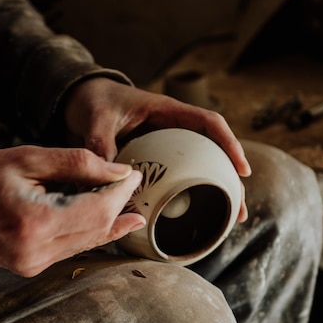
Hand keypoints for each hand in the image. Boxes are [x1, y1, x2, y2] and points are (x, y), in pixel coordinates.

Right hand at [0, 145, 144, 275]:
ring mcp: (31, 265)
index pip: (98, 210)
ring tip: (130, 207)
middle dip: (119, 208)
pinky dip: (87, 232)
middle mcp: (35, 252)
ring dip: (108, 222)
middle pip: (98, 231)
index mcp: (35, 222)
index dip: (121, 192)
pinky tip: (100, 219)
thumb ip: (79, 164)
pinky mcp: (28, 268)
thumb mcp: (29, 157)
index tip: (134, 175)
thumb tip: (120, 173)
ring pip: (87, 244)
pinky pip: (70, 250)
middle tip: (135, 187)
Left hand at [63, 78, 250, 220]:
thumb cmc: (94, 101)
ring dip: (213, 192)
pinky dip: (185, 195)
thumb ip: (101, 144)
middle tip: (238, 212)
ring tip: (225, 223)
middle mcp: (172, 127)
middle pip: (213, 151)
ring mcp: (166, 144)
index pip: (209, 124)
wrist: (80, 99)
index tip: (242, 171)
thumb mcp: (97, 119)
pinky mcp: (155, 158)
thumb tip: (109, 178)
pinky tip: (189, 218)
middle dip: (229, 180)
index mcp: (167, 110)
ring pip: (200, 167)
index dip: (229, 145)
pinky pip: (177, 176)